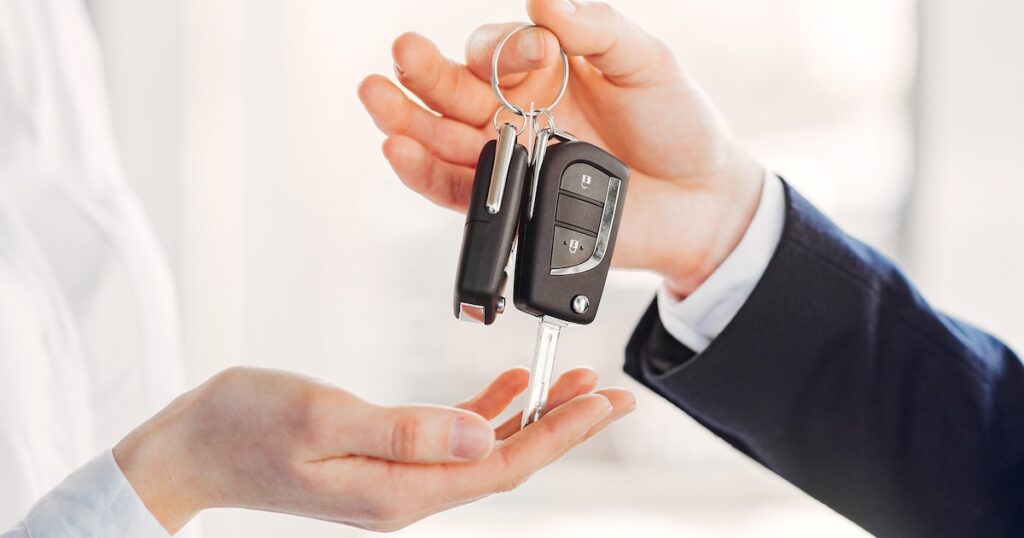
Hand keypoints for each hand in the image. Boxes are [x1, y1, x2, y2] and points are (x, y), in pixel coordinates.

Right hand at [113, 366, 632, 532]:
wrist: (192, 446)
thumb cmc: (244, 426)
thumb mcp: (322, 417)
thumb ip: (406, 431)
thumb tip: (484, 437)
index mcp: (399, 490)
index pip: (502, 465)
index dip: (561, 434)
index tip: (606, 402)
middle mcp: (407, 492)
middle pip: (507, 460)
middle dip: (565, 426)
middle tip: (614, 393)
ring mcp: (397, 477)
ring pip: (487, 449)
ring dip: (534, 417)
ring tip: (577, 384)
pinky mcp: (385, 457)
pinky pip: (454, 438)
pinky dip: (489, 411)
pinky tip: (511, 389)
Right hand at [358, 0, 765, 296]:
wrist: (701, 202)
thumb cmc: (678, 125)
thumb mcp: (646, 63)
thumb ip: (596, 29)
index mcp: (543, 71)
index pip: (496, 50)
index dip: (501, 50)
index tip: (538, 56)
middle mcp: (516, 113)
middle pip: (453, 91)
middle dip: (424, 74)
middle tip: (402, 55)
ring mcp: (511, 161)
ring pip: (444, 139)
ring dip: (407, 121)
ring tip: (376, 100)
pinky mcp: (510, 207)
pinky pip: (458, 192)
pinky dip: (426, 174)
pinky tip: (400, 151)